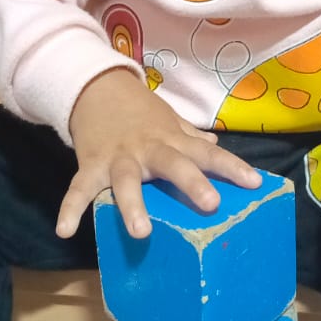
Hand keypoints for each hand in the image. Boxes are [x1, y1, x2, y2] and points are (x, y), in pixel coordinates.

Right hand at [57, 68, 261, 237]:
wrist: (96, 89)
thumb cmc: (140, 113)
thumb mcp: (170, 121)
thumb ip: (190, 136)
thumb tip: (214, 144)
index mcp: (172, 140)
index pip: (208, 154)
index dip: (232, 167)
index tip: (254, 183)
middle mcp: (149, 149)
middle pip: (173, 164)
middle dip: (192, 183)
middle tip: (210, 205)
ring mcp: (118, 157)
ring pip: (127, 180)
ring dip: (133, 205)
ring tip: (141, 232)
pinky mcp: (91, 165)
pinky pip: (79, 189)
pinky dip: (71, 209)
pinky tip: (65, 230)